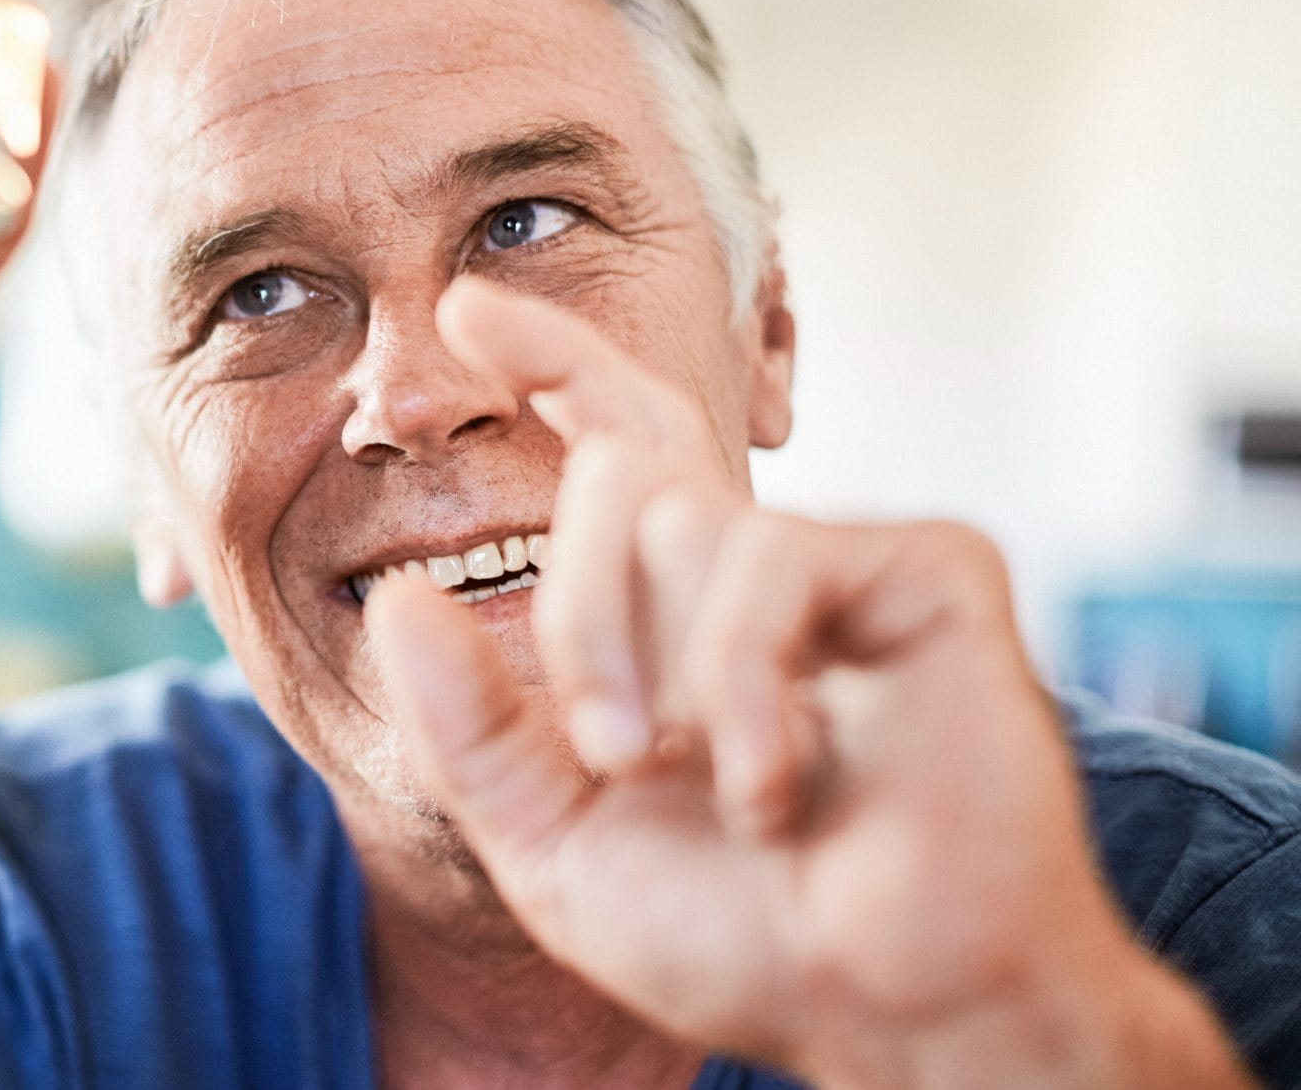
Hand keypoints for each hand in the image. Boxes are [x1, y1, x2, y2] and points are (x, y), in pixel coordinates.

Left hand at [369, 280, 1245, 1086]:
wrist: (896, 1016)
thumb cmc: (745, 941)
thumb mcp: (554, 844)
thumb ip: (467, 730)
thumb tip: (392, 600)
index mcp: (677, 616)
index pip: (611, 447)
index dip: (548, 364)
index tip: (465, 307)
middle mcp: (758, 570)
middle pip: (615, 471)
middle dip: (577, 614)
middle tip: (607, 748)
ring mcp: (849, 564)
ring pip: (674, 513)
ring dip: (660, 672)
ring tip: (713, 787)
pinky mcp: (932, 571)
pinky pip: (772, 559)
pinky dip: (748, 689)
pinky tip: (780, 785)